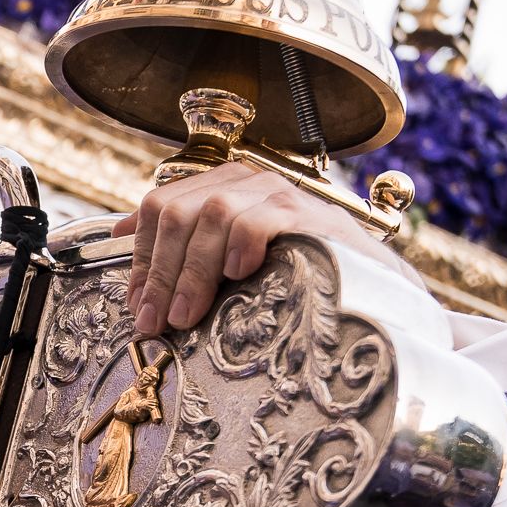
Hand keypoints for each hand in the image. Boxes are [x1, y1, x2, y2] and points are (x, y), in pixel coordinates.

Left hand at [113, 161, 395, 338]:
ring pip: (212, 213)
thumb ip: (192, 261)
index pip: (161, 206)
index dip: (141, 257)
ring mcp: (280, 194)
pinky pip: (258, 217)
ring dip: (191, 271)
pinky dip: (240, 245)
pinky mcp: (310, 214)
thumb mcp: (238, 272)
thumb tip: (131, 268)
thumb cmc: (299, 284)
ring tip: (186, 315)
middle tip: (154, 322)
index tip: (136, 305)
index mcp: (225, 191)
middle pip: (178, 211)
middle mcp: (249, 184)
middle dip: (158, 272)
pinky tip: (238, 275)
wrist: (375, 292)